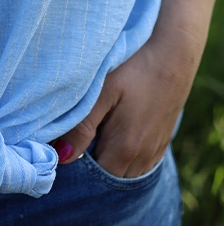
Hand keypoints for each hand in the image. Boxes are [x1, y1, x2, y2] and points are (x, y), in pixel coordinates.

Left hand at [51, 28, 200, 177]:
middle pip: (109, 178)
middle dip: (91, 165)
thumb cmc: (134, 69)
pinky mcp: (162, 143)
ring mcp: (154, 152)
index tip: (64, 144)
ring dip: (108, 161)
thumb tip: (61, 157)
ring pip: (125, 173)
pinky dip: (124, 158)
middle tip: (76, 137)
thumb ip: (82, 126)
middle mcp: (142, 159)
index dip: (76, 165)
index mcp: (124, 149)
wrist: (174, 56)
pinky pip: (140, 165)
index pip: (94, 177)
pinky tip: (115, 134)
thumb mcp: (103, 91)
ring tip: (95, 134)